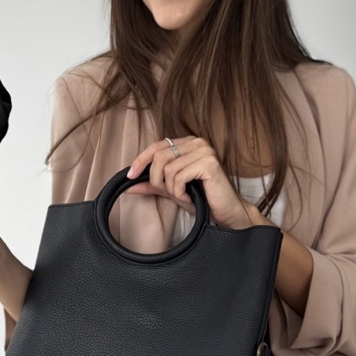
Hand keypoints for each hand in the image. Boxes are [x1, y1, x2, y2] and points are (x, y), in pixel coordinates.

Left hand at [126, 136, 256, 228]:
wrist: (227, 213)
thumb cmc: (203, 200)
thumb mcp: (172, 190)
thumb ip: (152, 185)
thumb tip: (128, 185)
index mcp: (188, 144)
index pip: (156, 146)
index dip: (140, 160)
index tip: (130, 176)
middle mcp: (197, 142)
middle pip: (159, 156)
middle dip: (157, 179)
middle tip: (168, 193)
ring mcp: (204, 151)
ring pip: (168, 169)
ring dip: (171, 189)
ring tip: (183, 196)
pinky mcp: (209, 164)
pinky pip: (179, 177)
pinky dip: (179, 192)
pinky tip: (190, 198)